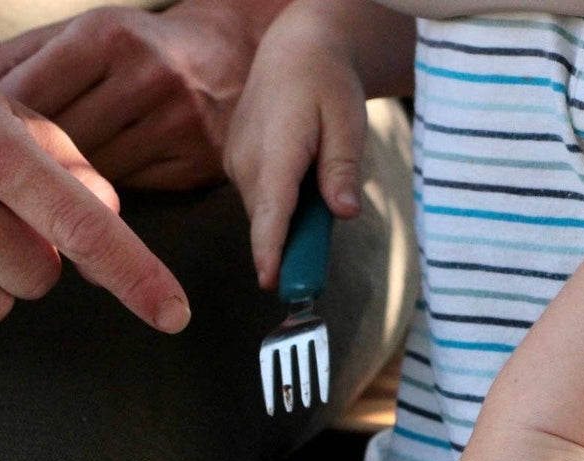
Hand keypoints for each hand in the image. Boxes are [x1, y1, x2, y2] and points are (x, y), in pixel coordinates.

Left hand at [0, 3, 263, 191]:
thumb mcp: (82, 34)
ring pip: (94, 174)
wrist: (232, 56)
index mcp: (108, 34)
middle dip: (23, 161)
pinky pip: (132, 192)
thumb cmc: (137, 48)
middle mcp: (147, 75)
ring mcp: (178, 122)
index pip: (29, 92)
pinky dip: (103, 197)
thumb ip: (19, 60)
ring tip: (34, 194)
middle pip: (60, 139)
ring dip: (61, 186)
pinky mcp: (197, 162)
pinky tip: (88, 197)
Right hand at [222, 8, 364, 287]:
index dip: (270, 250)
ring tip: (319, 186)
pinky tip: (302, 177)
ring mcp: (236, 162)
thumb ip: (342, 169)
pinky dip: (281, 203)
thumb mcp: (348, 122)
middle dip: (293, 245)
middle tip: (320, 262)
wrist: (294, 54)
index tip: (271, 282)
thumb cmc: (326, 86)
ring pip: (265, 212)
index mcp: (275, 149)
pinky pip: (261, 199)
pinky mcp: (235, 164)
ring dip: (290, 219)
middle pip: (269, 220)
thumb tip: (344, 212)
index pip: (270, 210)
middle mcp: (246, 159)